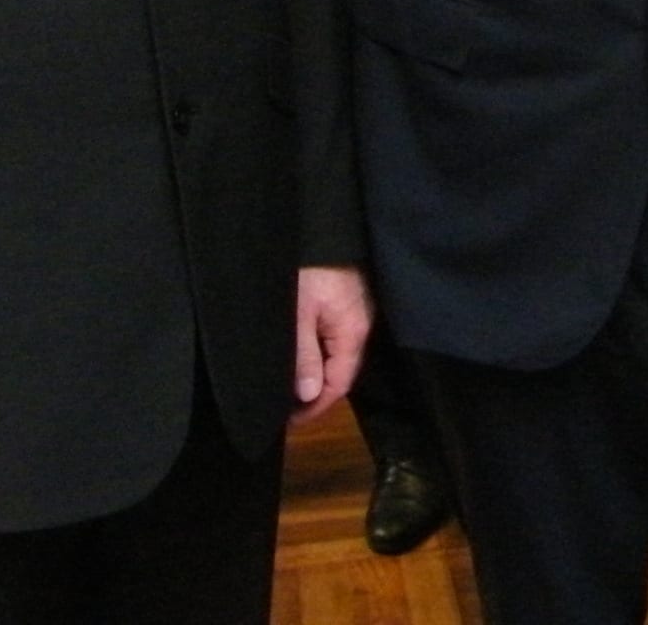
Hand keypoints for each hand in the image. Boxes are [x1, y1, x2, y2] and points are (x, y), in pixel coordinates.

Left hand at [292, 264, 370, 424]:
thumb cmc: (308, 271)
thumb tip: (310, 395)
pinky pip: (337, 336)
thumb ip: (304, 356)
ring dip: (317, 372)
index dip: (316, 406)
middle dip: (316, 392)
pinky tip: (303, 354)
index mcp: (353, 332)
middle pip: (341, 370)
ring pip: (339, 354)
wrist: (321, 226)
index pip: (339, 383)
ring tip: (290, 384)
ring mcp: (358, 312)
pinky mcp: (349, 300)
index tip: (289, 420)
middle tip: (286, 405)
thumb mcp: (298, 314)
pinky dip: (320, 352)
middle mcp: (362, 325)